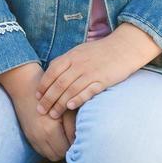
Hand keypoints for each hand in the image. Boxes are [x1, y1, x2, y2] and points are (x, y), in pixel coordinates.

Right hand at [0, 63, 72, 160]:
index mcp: (50, 129)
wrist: (24, 86)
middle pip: (59, 155)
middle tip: (73, 138)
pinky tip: (54, 136)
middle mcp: (40, 137)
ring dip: (57, 149)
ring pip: (49, 155)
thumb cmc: (49, 93)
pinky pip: (41, 151)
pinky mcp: (28, 136)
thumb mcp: (64, 107)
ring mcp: (32, 138)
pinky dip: (49, 147)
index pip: (67, 149)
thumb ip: (74, 125)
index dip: (75, 144)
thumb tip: (82, 139)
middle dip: (67, 149)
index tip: (80, 136)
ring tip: (64, 137)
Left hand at [35, 24, 160, 115]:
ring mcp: (90, 72)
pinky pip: (87, 91)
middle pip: (58, 84)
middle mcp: (79, 64)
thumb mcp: (80, 51)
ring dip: (59, 104)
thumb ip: (67, 62)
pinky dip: (77, 99)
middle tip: (40, 111)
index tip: (37, 96)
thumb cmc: (100, 51)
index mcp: (72, 55)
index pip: (52, 72)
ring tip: (52, 115)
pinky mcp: (102, 80)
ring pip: (70, 90)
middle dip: (48, 99)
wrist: (124, 47)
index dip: (43, 85)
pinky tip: (70, 107)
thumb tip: (52, 74)